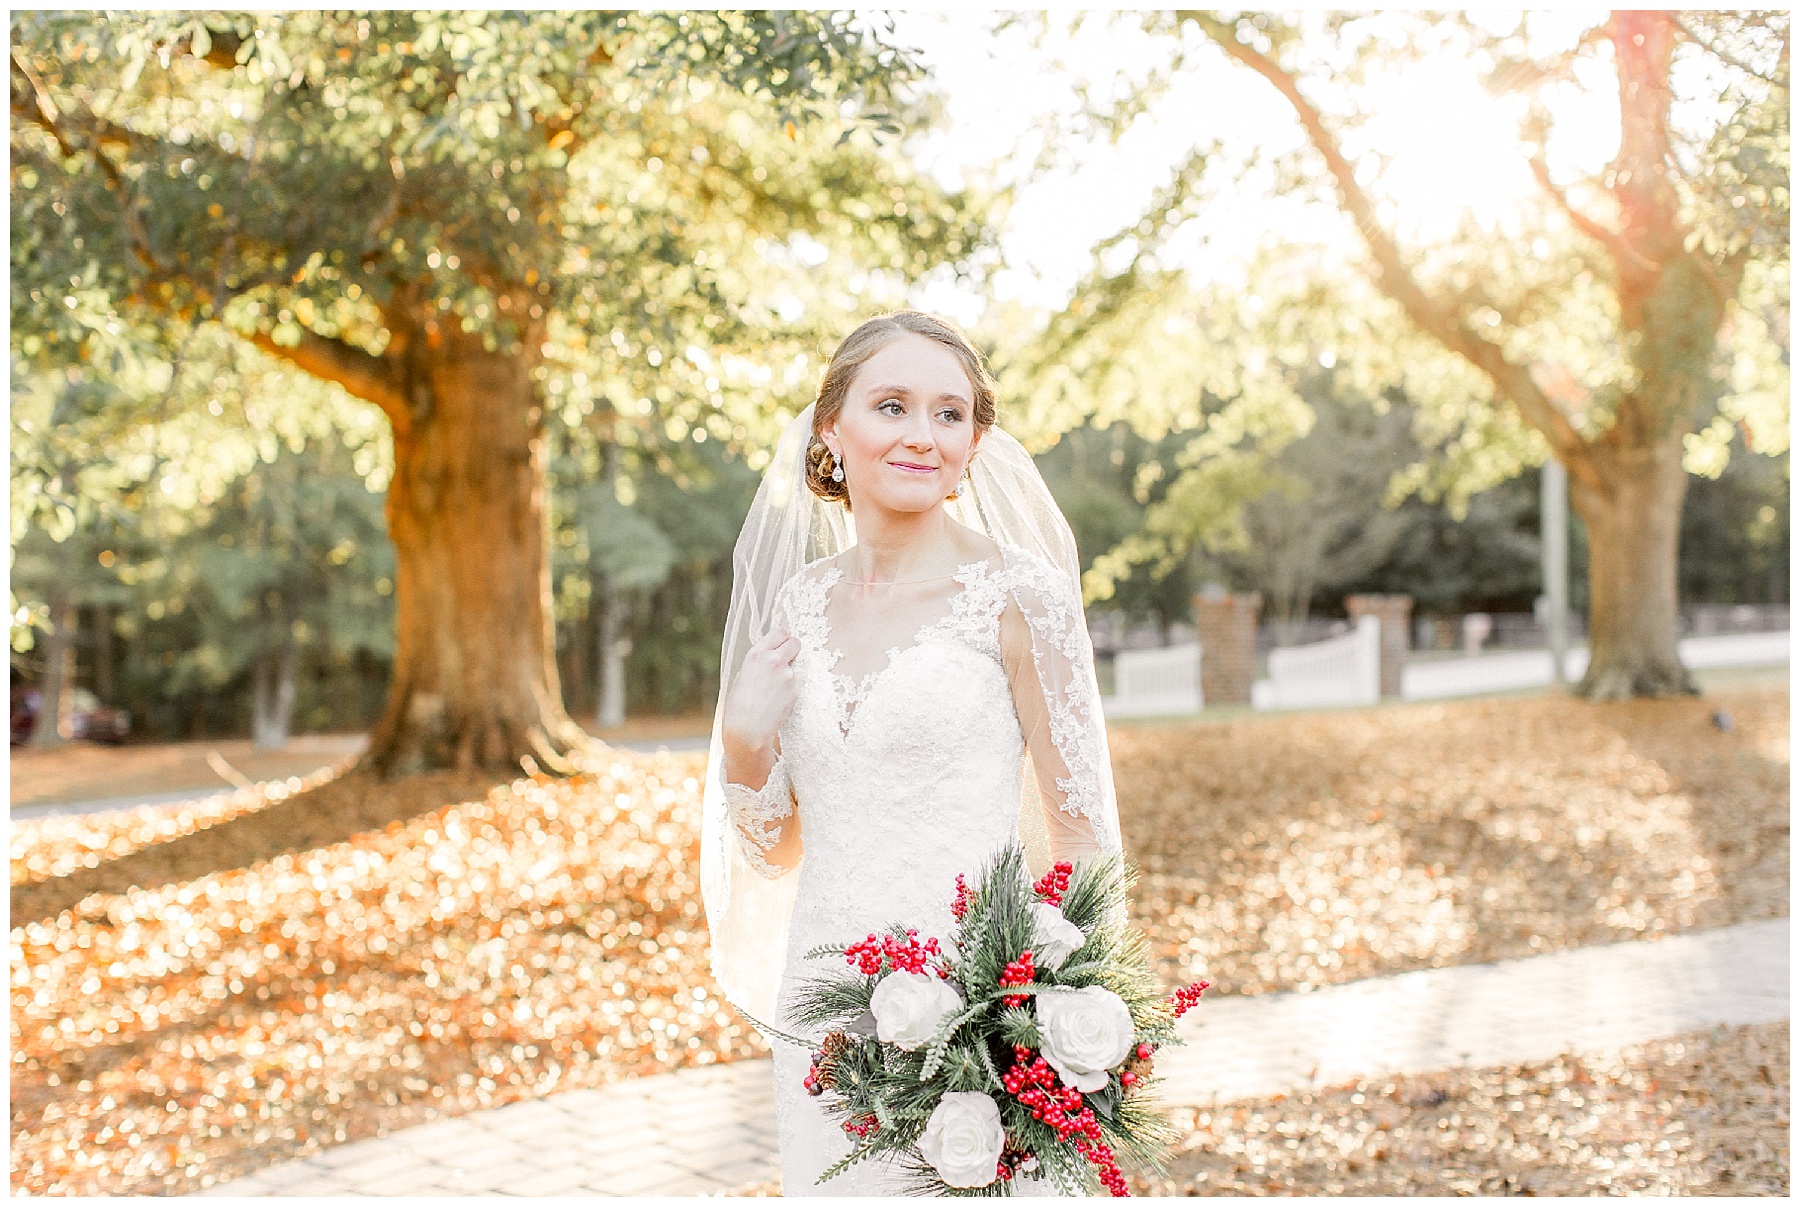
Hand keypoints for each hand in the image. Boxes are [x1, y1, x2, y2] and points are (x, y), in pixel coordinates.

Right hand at [722, 625, 799, 771]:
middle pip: (795, 642)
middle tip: (787, 660)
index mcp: (757, 654)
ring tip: (772, 691)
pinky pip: (795, 683)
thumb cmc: (739, 704)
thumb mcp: (743, 674)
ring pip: (796, 666)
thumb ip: (760, 661)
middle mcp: (774, 661)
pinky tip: (777, 700)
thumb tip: (773, 654)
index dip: (782, 638)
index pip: (780, 632)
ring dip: (789, 673)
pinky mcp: (795, 690)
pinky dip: (789, 689)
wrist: (747, 729)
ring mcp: (787, 675)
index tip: (782, 644)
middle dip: (793, 649)